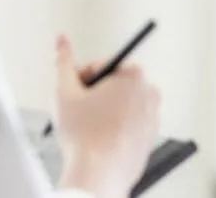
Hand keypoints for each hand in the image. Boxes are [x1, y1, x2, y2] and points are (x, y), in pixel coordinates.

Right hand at [53, 35, 160, 197]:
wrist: (99, 174)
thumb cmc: (86, 136)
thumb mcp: (65, 91)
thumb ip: (63, 62)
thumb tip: (62, 42)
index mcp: (133, 75)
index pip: (102, 65)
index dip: (82, 78)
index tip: (75, 91)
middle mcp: (149, 93)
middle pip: (115, 83)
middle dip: (95, 92)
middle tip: (80, 109)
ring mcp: (153, 116)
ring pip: (123, 104)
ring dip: (105, 109)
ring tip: (89, 126)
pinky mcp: (150, 137)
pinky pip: (131, 124)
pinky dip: (117, 126)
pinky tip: (100, 137)